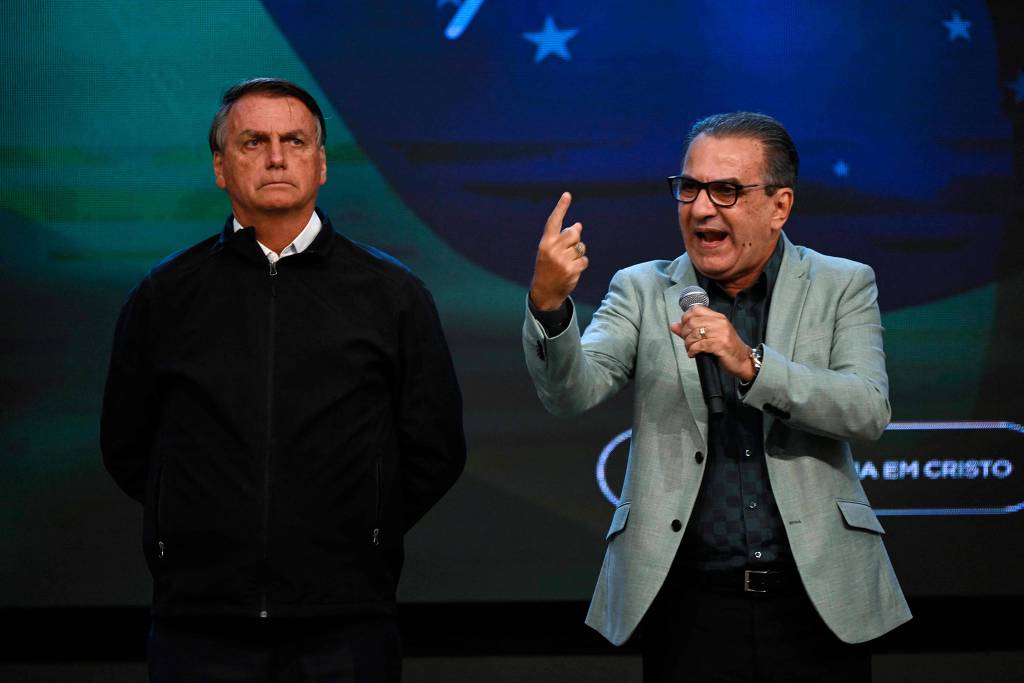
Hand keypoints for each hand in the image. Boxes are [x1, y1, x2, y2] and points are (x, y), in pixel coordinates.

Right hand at [529, 192, 588, 310]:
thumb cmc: (548, 267)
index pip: (554, 221)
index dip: (561, 207)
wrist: (544, 291)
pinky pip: (584, 260)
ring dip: (578, 254)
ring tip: (567, 262)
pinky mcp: (571, 270)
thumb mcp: (550, 250)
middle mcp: (552, 249)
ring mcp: (562, 260)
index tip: (567, 194)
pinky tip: (572, 270)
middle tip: (568, 250)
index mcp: (545, 242)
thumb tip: (578, 225)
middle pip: (574, 233)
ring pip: (581, 247)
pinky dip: (581, 264)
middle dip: (575, 240)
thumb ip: (562, 237)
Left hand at [670, 307, 754, 380]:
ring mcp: (721, 333)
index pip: (696, 310)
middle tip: (687, 342)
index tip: (685, 329)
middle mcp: (719, 322)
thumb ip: (690, 330)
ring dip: (688, 344)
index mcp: (717, 317)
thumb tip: (674, 326)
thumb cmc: (726, 348)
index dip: (685, 318)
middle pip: (692, 322)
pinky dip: (692, 350)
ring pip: (694, 334)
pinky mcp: (720, 345)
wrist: (742, 360)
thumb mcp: (709, 336)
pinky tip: (693, 354)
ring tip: (690, 349)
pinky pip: (700, 345)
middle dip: (685, 334)